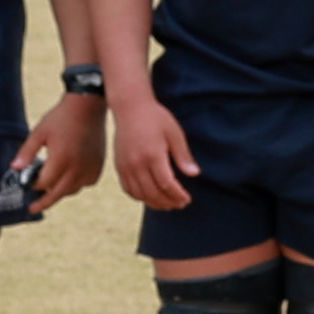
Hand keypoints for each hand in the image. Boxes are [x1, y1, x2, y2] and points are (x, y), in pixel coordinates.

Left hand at [13, 93, 101, 212]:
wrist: (88, 107)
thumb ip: (26, 152)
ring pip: (72, 190)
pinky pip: (86, 183)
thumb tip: (15, 168)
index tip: (26, 184)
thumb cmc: (60, 118)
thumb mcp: (39, 133)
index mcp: (61, 159)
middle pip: (58, 194)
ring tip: (51, 188)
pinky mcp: (98, 165)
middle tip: (32, 209)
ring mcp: (90, 167)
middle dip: (43, 202)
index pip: (43, 184)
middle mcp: (77, 167)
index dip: (32, 186)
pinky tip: (69, 177)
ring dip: (60, 192)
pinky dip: (76, 184)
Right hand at [110, 88, 198, 211]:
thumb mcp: (174, 133)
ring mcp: (125, 166)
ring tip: (168, 205)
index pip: (166, 184)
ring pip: (139, 194)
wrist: (130, 108)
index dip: (177, 195)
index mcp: (153, 155)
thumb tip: (194, 174)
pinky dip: (139, 197)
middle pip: (153, 192)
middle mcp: (136, 163)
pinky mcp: (119, 166)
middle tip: (180, 204)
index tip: (187, 199)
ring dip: (154, 203)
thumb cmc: (156, 118)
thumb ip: (183, 155)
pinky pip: (128, 189)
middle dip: (168, 202)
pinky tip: (150, 198)